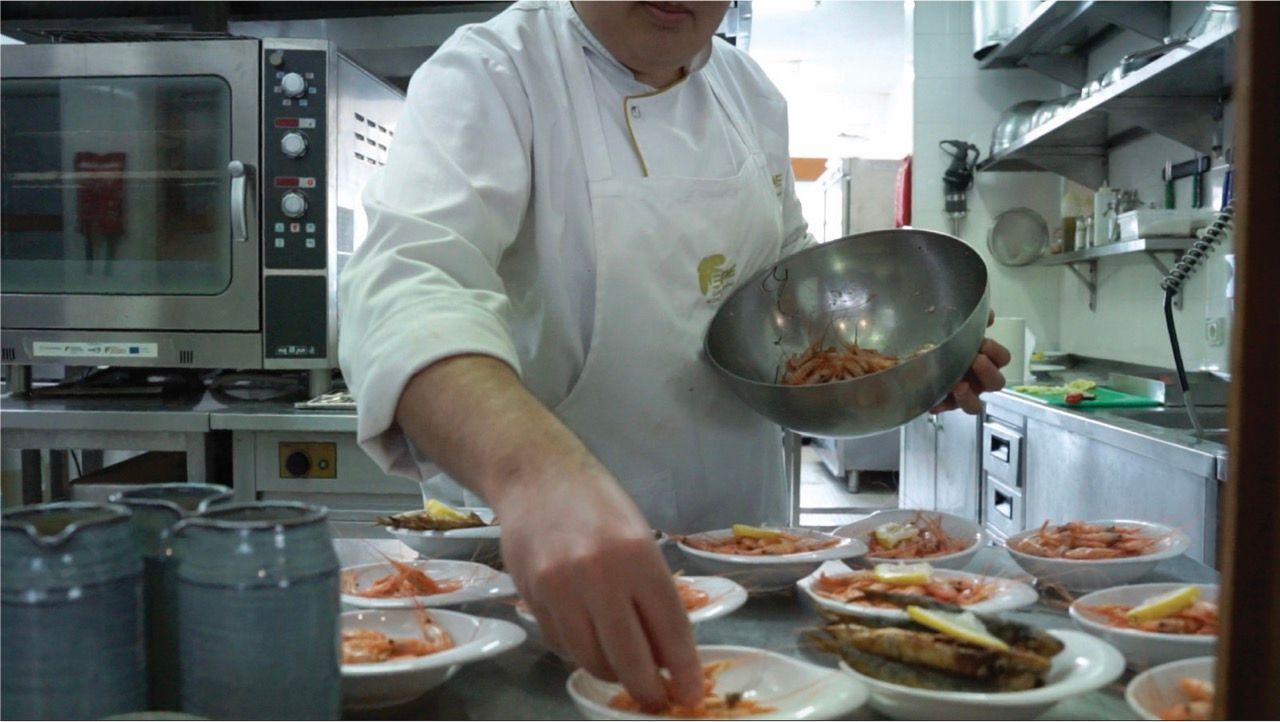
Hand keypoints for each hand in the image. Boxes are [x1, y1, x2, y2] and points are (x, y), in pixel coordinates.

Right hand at [493, 465, 701, 710]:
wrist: (536, 476)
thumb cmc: (597, 503)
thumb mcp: (639, 537)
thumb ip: (652, 592)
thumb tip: (667, 652)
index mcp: (637, 556)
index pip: (669, 628)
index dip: (684, 668)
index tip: (691, 694)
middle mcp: (599, 575)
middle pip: (628, 657)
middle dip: (647, 689)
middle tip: (655, 700)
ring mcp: (560, 588)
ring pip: (590, 658)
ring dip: (611, 673)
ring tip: (623, 669)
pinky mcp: (531, 596)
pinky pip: (561, 643)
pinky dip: (580, 651)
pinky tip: (590, 640)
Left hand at [931, 310, 1011, 413]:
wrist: (917, 351)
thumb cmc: (945, 338)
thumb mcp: (956, 325)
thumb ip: (973, 320)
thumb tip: (989, 315)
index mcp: (986, 360)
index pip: (1003, 359)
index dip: (997, 353)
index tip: (984, 343)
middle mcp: (979, 380)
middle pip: (996, 383)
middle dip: (988, 371)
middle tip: (975, 359)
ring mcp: (964, 394)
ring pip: (976, 405)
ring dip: (969, 396)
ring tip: (958, 386)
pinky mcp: (946, 403)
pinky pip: (946, 409)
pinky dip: (941, 405)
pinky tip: (933, 403)